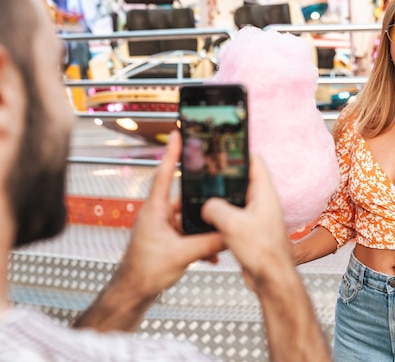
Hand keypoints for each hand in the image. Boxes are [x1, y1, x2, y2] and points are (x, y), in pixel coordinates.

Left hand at [115, 131, 225, 297]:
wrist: (133, 292)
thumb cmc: (145, 271)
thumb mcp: (182, 255)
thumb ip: (208, 243)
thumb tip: (229, 234)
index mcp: (155, 211)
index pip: (163, 175)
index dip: (172, 153)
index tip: (177, 134)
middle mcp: (158, 215)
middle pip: (184, 197)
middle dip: (203, 199)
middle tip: (217, 188)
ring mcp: (163, 227)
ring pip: (189, 218)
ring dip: (204, 227)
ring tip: (218, 235)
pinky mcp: (168, 238)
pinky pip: (189, 233)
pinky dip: (201, 241)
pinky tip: (212, 254)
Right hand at [201, 156, 291, 291]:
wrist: (271, 279)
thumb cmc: (263, 252)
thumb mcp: (232, 224)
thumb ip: (215, 208)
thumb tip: (206, 206)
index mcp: (264, 193)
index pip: (255, 162)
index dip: (239, 152)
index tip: (223, 149)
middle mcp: (263, 202)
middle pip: (243, 180)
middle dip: (225, 177)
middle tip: (208, 173)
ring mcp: (258, 217)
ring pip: (237, 200)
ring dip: (222, 199)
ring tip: (205, 196)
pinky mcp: (251, 231)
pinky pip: (234, 217)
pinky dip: (223, 217)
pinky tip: (209, 220)